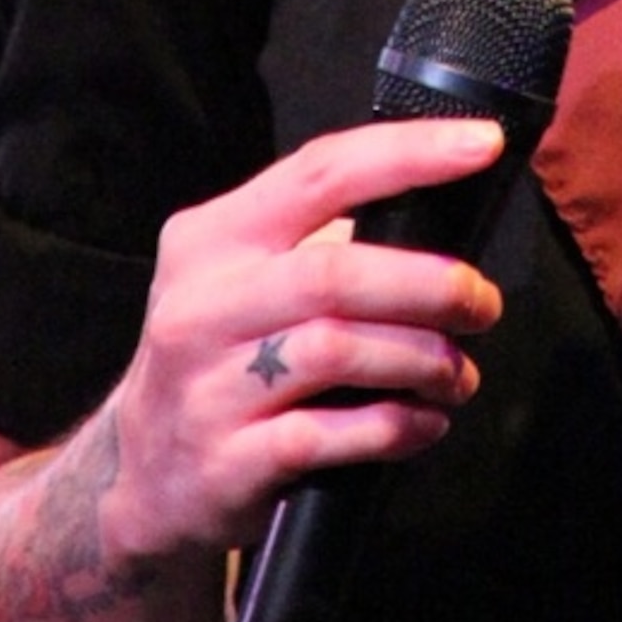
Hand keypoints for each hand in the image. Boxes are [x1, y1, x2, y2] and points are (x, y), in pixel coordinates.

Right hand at [94, 118, 508, 567]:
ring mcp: (208, 386)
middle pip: (336, 272)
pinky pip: (329, 434)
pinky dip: (394, 426)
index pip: (320, 173)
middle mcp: (202, 304)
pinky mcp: (226, 462)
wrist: (139, 477)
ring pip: (337, 350)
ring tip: (458, 374)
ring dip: (423, 360)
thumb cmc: (220, 358)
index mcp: (213, 239)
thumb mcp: (240, 279)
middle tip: (481, 304)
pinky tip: (423, 424)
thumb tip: (440, 214)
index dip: (408, 154)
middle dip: (431, 285)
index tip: (480, 145)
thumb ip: (320, 242)